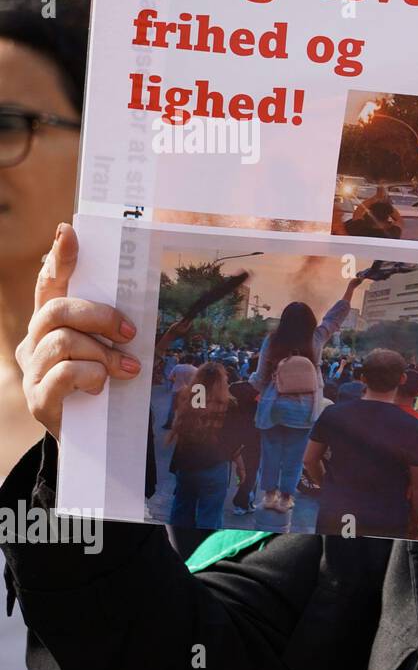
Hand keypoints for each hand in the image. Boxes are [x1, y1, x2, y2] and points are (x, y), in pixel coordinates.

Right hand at [16, 224, 140, 440]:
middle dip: (99, 316)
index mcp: (52, 323)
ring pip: (64, 342)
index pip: (49, 283)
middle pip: (57, 309)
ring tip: (126, 369)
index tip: (70, 232)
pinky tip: (103, 386)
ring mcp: (31, 369)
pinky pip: (64, 373)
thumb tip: (133, 309)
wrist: (93, 437)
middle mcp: (34, 341)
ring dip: (103, 354)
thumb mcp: (109, 351)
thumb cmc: (105, 384)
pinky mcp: (38, 398)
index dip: (58, 258)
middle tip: (129, 332)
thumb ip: (111, 328)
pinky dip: (91, 376)